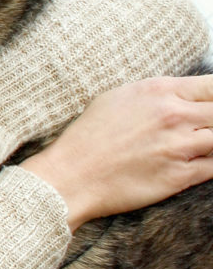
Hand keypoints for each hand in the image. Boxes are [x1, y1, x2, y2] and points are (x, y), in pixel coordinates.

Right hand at [23, 75, 212, 229]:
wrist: (70, 177)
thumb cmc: (87, 137)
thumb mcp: (116, 98)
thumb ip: (156, 94)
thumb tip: (180, 95)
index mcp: (158, 91)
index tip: (209, 105)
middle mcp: (173, 116)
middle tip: (199, 128)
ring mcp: (179, 147)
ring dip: (210, 142)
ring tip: (191, 146)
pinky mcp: (181, 176)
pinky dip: (210, 163)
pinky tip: (195, 162)